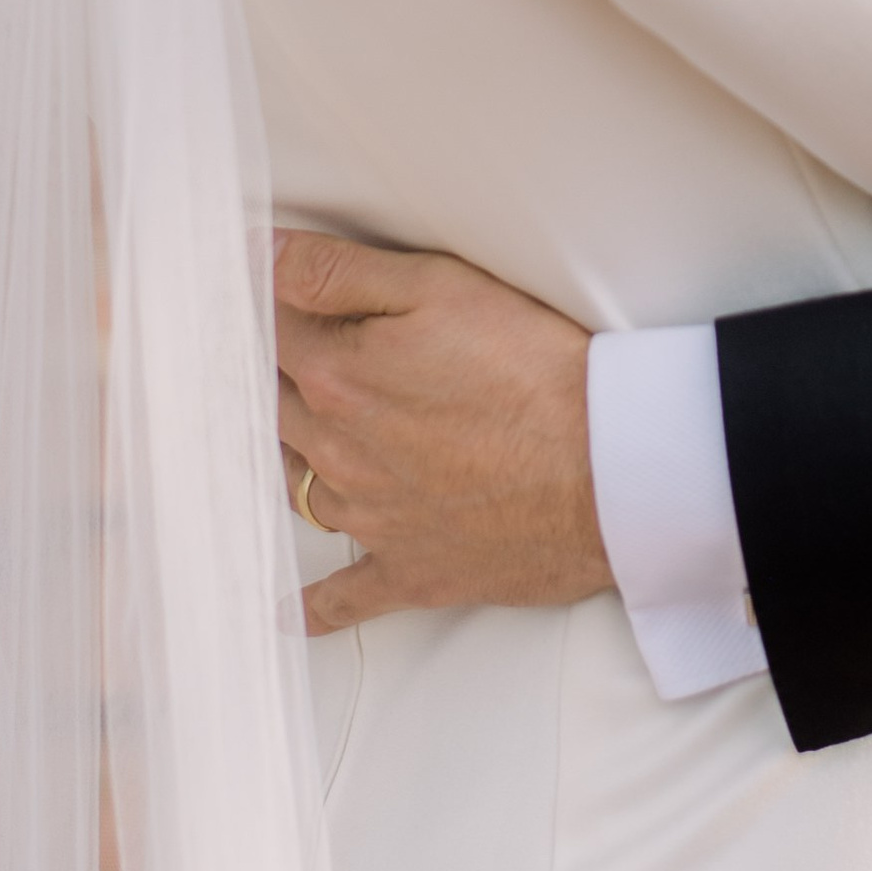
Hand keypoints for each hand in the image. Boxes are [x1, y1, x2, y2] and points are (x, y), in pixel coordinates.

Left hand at [273, 230, 608, 632]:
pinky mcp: (411, 571)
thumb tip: (264, 258)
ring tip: (301, 431)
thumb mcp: (439, 286)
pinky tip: (294, 611)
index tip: (273, 295)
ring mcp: (371, 518)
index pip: (273, 332)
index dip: (274, 305)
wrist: (607, 472)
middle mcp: (339, 453)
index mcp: (339, 379)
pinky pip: (346, 597)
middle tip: (296, 352)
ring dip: (294, 454)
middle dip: (283, 374)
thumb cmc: (535, 374)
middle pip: (279, 406)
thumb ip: (339, 272)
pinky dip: (317, 606)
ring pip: (300, 484)